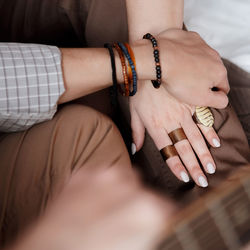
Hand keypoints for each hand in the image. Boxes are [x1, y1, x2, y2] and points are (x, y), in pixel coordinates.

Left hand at [9, 168, 174, 249]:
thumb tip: (155, 220)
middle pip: (144, 189)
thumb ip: (151, 228)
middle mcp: (126, 184)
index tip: (156, 224)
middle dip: (139, 204)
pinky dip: (99, 187)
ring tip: (105, 213)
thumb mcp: (138, 246)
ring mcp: (101, 174)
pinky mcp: (81, 173)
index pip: (168, 206)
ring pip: (124, 177)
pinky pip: (100, 175)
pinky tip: (90, 205)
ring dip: (120, 191)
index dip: (162, 218)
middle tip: (126, 224)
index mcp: (147, 208)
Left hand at [130, 81, 220, 186]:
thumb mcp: (133, 112)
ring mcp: (183, 113)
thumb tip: (134, 149)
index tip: (186, 178)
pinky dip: (209, 132)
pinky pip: (202, 120)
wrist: (152, 65)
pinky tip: (215, 142)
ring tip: (211, 167)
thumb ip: (136, 132)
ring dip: (204, 154)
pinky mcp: (191, 102)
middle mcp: (171, 124)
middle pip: (184, 149)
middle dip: (194, 166)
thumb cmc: (140, 90)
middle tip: (203, 180)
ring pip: (196, 138)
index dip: (176, 166)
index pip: (167, 152)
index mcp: (156, 127)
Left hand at [134, 29, 229, 108]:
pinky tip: (175, 60)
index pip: (223, 88)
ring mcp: (201, 44)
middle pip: (212, 72)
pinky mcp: (188, 37)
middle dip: (203, 80)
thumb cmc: (179, 80)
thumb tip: (224, 99)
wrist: (159, 59)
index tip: (198, 96)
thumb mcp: (202, 98)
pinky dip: (185, 54)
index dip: (212, 95)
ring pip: (202, 59)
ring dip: (194, 66)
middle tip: (187, 85)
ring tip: (180, 73)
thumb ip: (219, 101)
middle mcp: (214, 55)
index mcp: (220, 72)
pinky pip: (190, 48)